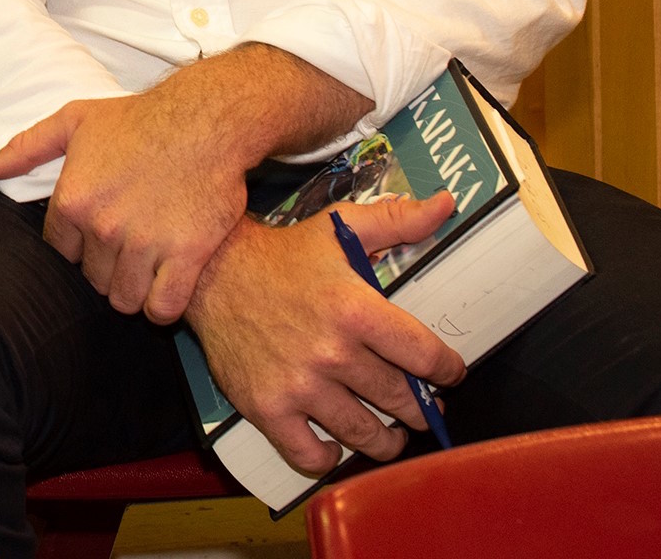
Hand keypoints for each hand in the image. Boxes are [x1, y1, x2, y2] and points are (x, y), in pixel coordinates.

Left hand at [0, 45, 372, 323]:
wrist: (206, 118)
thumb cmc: (139, 118)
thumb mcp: (74, 121)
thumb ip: (26, 148)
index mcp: (73, 201)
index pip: (60, 253)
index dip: (77, 248)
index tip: (95, 236)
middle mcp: (104, 228)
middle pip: (92, 279)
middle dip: (105, 269)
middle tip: (125, 249)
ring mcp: (145, 244)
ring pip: (124, 299)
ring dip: (132, 291)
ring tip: (145, 269)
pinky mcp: (187, 255)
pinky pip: (163, 307)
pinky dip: (162, 306)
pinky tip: (166, 288)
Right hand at [183, 193, 466, 475]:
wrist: (212, 274)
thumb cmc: (282, 255)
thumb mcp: (339, 229)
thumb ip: (398, 220)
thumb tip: (446, 204)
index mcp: (356, 309)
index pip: (426, 356)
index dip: (447, 370)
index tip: (448, 373)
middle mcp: (331, 352)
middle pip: (400, 400)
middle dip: (419, 408)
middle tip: (420, 406)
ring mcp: (298, 385)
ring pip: (365, 434)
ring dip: (386, 439)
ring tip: (389, 433)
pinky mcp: (267, 407)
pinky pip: (310, 455)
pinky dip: (328, 456)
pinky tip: (333, 442)